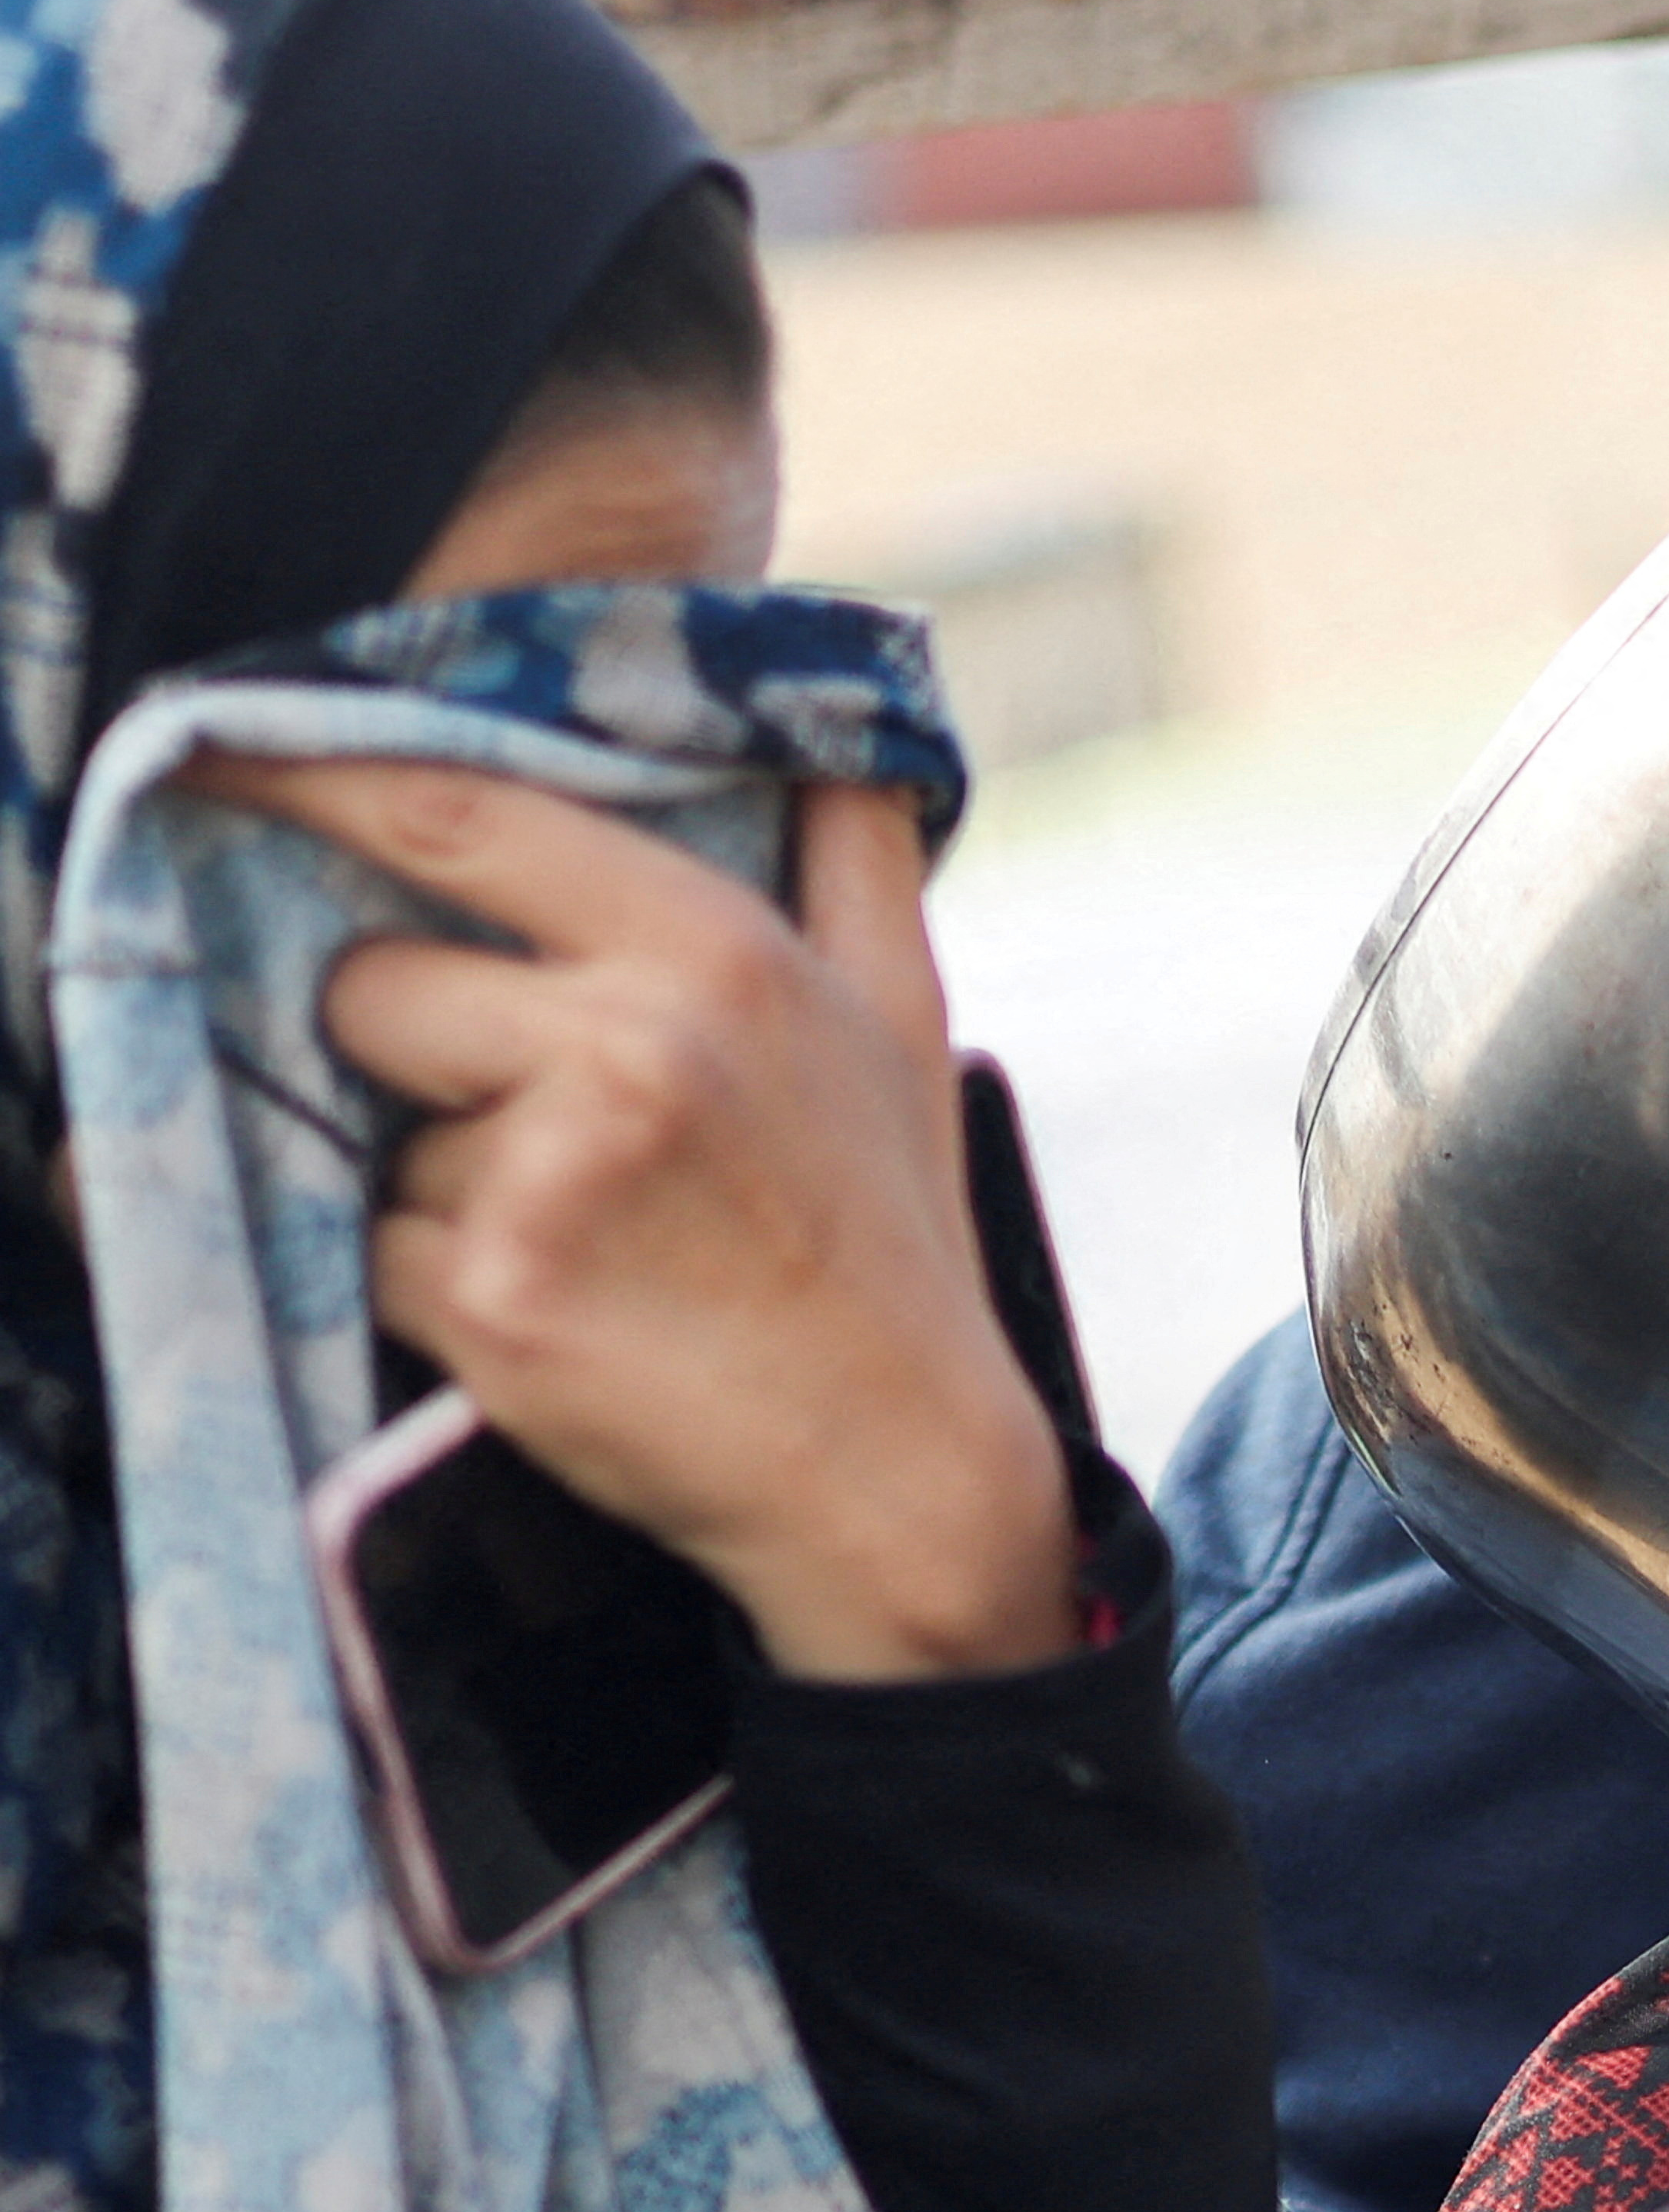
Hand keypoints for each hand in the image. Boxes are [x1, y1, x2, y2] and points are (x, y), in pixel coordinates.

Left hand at [190, 758, 1076, 1678]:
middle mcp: (629, 1043)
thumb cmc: (890, 1243)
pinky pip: (370, 1248)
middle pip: (373, 981)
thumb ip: (857, 861)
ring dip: (441, 1184)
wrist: (901, 1471)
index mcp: (716, 952)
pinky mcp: (490, 1296)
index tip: (221, 754)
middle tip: (538, 1126)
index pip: (455, 815)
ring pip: (377, 1132)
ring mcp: (549, 1174)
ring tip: (588, 1242)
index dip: (310, 775)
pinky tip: (557, 1311)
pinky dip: (432, 1284)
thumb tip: (838, 740)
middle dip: (413, 1045)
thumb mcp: (904, 1022)